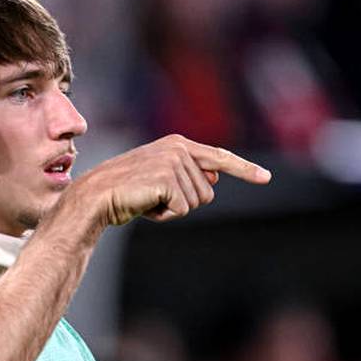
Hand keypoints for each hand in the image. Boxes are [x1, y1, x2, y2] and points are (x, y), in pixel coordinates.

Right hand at [75, 134, 270, 225]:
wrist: (95, 196)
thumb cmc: (125, 190)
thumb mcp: (158, 178)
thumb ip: (187, 174)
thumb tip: (214, 175)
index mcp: (178, 144)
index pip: (220, 157)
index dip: (245, 169)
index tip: (266, 178)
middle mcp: (179, 149)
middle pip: (207, 191)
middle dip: (183, 202)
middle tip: (153, 198)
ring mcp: (173, 163)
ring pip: (196, 202)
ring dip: (172, 209)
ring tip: (146, 199)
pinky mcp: (167, 179)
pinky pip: (182, 210)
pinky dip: (164, 216)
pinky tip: (145, 206)